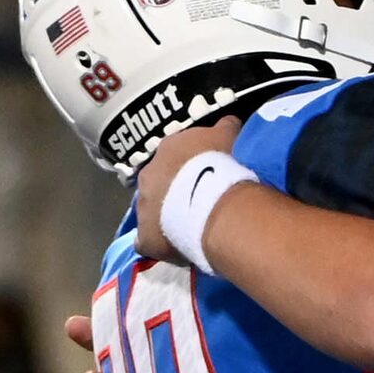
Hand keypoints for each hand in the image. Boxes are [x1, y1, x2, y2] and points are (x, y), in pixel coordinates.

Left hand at [134, 116, 240, 261]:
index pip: (176, 155)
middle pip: (160, 182)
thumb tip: (228, 123)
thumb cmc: (223, 165)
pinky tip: (176, 249)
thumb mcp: (230, 135)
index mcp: (168, 148)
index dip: (192, 166)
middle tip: (199, 202)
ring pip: (152, 211)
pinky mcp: (145, 238)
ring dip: (166, 216)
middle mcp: (148, 174)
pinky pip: (147, 242)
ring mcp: (143, 207)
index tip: (207, 174)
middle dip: (175, 191)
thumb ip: (226, 127)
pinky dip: (159, 245)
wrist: (216, 204)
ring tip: (191, 226)